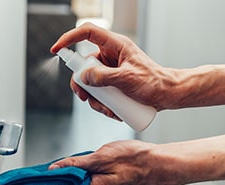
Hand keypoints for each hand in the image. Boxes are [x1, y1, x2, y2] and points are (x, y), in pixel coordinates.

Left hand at [48, 134, 224, 184]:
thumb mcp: (101, 156)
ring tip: (48, 169)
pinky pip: (83, 182)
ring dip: (61, 177)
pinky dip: (73, 175)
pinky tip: (69, 167)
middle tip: (34, 172)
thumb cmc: (134, 159)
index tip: (28, 180)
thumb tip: (55, 168)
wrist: (156, 164)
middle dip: (49, 181)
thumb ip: (76, 163)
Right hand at [51, 23, 176, 118]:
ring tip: (106, 109)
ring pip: (90, 81)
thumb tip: (83, 78)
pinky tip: (111, 110)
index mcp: (115, 45)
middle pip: (84, 64)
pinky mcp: (112, 82)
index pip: (87, 33)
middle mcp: (110, 55)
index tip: (56, 50)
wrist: (167, 95)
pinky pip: (98, 90)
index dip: (69, 38)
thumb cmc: (154, 82)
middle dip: (81, 84)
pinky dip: (100, 102)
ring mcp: (110, 69)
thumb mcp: (127, 79)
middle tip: (84, 97)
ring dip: (93, 98)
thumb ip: (104, 77)